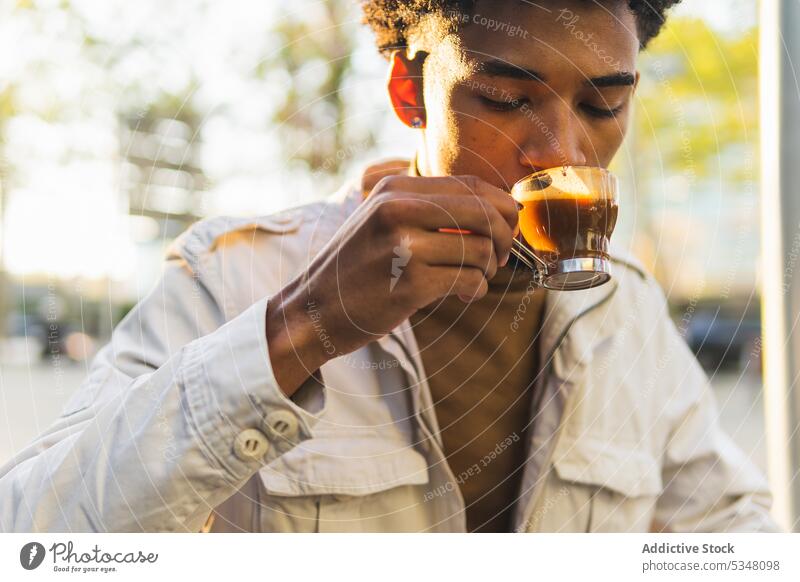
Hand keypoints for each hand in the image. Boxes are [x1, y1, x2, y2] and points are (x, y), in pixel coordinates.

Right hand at [266, 174, 518, 395]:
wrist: (313, 310)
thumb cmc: (358, 268)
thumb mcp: (383, 220)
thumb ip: (430, 208)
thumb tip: (499, 209)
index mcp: (395, 187)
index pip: (472, 184)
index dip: (502, 206)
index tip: (508, 227)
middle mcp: (397, 209)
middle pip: (484, 212)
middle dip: (504, 237)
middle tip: (498, 257)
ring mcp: (402, 246)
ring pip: (480, 250)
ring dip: (488, 269)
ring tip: (474, 279)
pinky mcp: (409, 283)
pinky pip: (469, 280)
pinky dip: (476, 290)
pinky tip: (463, 295)